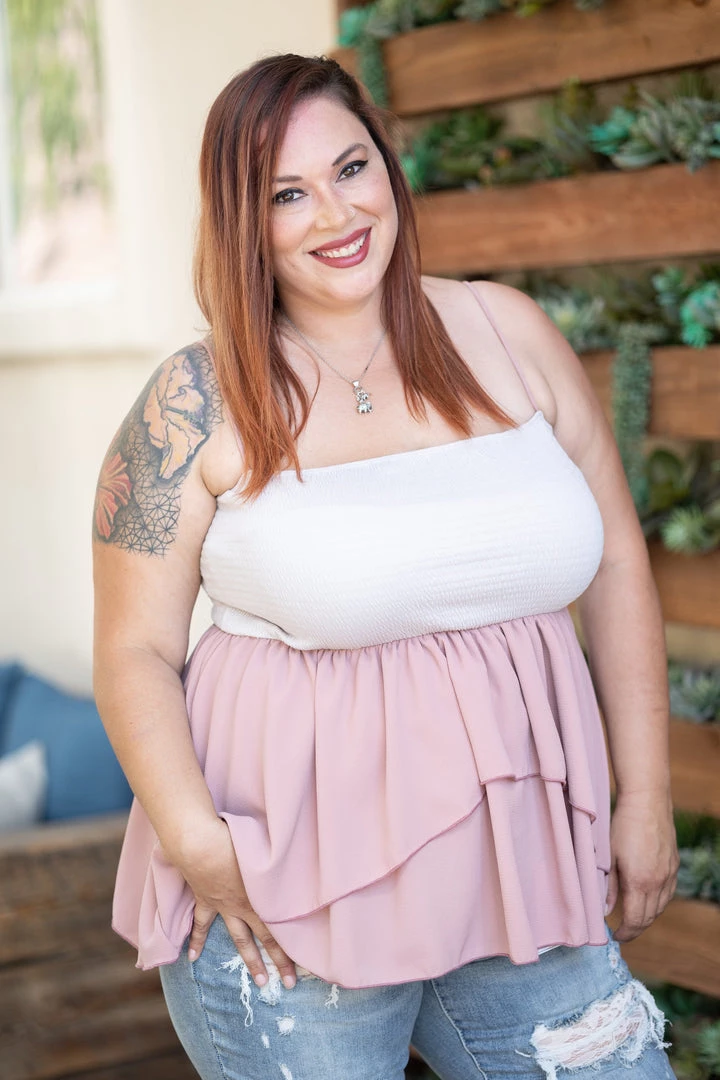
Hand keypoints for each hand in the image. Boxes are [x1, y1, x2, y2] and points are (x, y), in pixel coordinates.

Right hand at [171, 817, 296, 987]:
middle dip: (276, 961)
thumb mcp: (265, 852)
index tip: (299, 971)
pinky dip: (196, 940)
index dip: (289, 951)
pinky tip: (192, 957)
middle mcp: (243, 907)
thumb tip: (304, 870)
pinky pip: (201, 923)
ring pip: (238, 937)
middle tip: (287, 985)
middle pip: (263, 938)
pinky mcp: (205, 898)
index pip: (279, 930)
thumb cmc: (235, 841)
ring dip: (249, 959)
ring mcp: (223, 905)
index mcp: (259, 898)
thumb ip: (283, 865)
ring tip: (259, 981)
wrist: (200, 846)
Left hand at [605, 789, 678, 941]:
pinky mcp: (674, 865)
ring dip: (646, 916)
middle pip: (649, 918)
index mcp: (639, 882)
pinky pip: (667, 893)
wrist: (647, 801)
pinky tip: (647, 899)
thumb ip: (609, 887)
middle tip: (622, 931)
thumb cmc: (623, 826)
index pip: (635, 921)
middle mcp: (658, 882)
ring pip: (660, 907)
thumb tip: (606, 911)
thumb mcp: (608, 857)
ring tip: (632, 917)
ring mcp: (669, 874)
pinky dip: (657, 902)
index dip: (625, 933)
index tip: (615, 936)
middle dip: (635, 929)